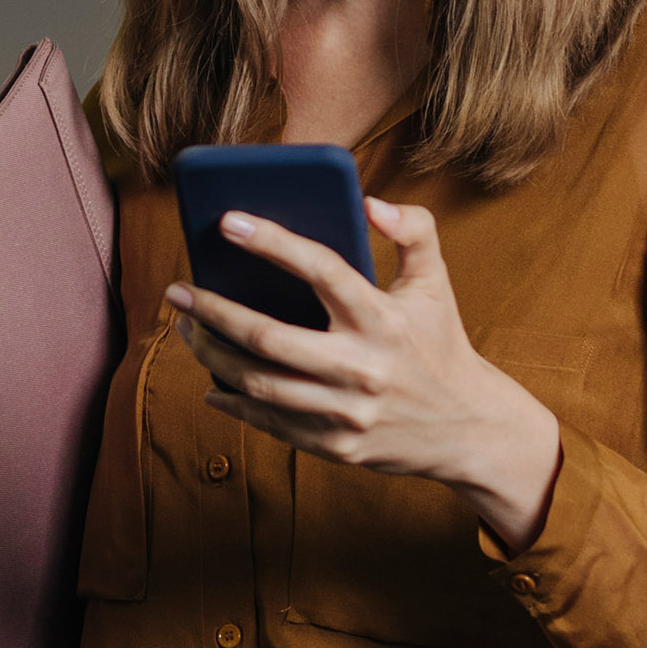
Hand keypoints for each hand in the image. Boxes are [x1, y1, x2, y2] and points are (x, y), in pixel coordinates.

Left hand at [170, 196, 564, 547]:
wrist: (468, 428)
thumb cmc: (440, 343)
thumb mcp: (436, 283)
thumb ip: (414, 231)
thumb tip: (370, 201)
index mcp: (383, 318)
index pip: (322, 269)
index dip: (273, 241)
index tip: (227, 221)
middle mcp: (362, 367)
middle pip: (268, 337)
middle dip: (212, 311)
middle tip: (178, 290)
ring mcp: (345, 412)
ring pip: (258, 382)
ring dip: (211, 354)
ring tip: (186, 328)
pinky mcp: (335, 446)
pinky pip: (269, 422)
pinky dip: (233, 400)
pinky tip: (212, 380)